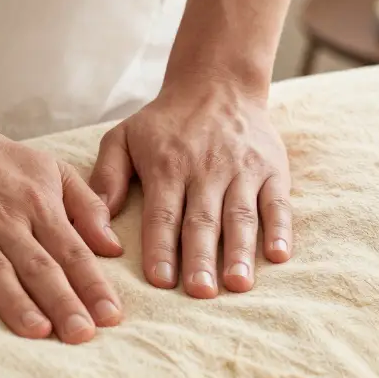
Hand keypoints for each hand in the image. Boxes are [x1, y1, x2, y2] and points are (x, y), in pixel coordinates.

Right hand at [0, 116, 124, 342]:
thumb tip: (114, 248)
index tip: (110, 316)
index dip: (92, 284)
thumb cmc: (3, 163)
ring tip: (38, 331)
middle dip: (61, 301)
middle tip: (81, 334)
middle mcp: (3, 217)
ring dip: (16, 301)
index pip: (71, 250)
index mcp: (37, 204)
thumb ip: (87, 207)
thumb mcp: (53, 170)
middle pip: (37, 265)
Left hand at [89, 80, 292, 296]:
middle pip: (202, 220)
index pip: (162, 214)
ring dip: (240, 252)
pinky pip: (278, 203)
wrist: (218, 84)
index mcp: (167, 166)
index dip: (161, 247)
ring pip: (240, 216)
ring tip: (237, 285)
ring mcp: (242, 170)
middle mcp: (206, 169)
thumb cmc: (164, 122)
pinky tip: (278, 255)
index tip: (160, 281)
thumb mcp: (123, 137)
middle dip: (200, 258)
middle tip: (200, 293)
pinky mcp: (272, 170)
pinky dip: (281, 229)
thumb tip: (97, 223)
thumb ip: (106, 177)